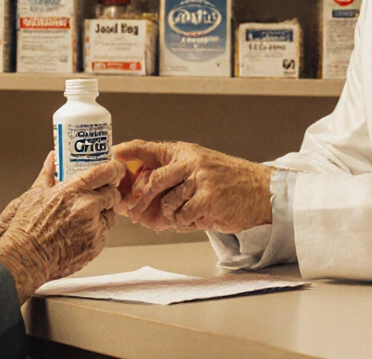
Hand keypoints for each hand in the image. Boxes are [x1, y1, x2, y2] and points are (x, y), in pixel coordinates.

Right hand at [0, 159, 123, 302]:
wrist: (26, 257)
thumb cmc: (27, 227)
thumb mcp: (36, 193)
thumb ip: (48, 173)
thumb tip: (52, 158)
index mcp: (74, 190)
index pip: (106, 172)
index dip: (114, 170)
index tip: (115, 170)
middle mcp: (88, 207)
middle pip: (113, 194)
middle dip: (108, 194)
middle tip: (97, 196)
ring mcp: (93, 227)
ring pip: (110, 215)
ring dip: (102, 214)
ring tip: (83, 218)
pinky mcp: (95, 245)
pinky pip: (103, 233)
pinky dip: (96, 232)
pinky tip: (79, 233)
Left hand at [114, 140, 272, 234]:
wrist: (260, 190)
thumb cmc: (228, 182)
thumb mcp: (198, 168)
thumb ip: (173, 176)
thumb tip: (139, 192)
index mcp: (184, 152)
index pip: (148, 148)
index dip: (127, 152)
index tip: (112, 156)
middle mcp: (191, 161)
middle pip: (152, 181)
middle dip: (138, 200)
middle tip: (131, 211)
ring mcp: (200, 179)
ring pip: (167, 203)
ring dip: (170, 215)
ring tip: (183, 215)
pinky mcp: (209, 198)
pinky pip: (182, 216)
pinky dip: (184, 222)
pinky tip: (195, 218)